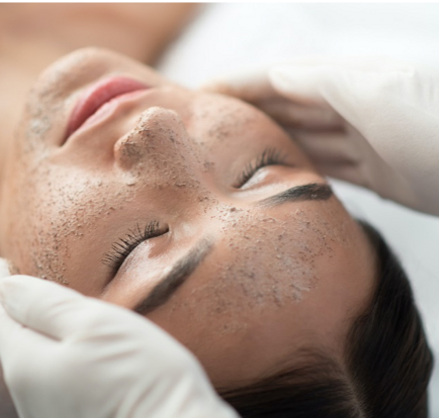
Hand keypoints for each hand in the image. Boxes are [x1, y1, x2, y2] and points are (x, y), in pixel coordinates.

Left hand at [0, 258, 256, 417]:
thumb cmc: (140, 375)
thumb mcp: (92, 323)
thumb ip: (44, 304)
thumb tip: (5, 288)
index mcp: (26, 366)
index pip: (0, 315)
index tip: (2, 261)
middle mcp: (27, 398)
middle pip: (12, 340)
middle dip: (16, 308)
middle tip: (22, 279)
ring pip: (32, 362)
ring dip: (35, 332)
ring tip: (47, 308)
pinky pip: (50, 381)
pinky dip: (53, 355)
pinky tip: (72, 348)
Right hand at [205, 58, 438, 215]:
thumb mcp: (378, 96)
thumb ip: (325, 84)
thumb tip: (277, 75)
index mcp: (352, 81)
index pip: (284, 78)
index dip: (242, 83)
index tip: (203, 91)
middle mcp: (356, 107)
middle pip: (291, 107)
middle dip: (251, 111)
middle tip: (209, 124)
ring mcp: (368, 141)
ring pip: (307, 139)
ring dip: (272, 141)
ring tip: (232, 151)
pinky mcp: (381, 174)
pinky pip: (330, 167)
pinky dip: (302, 168)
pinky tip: (281, 173)